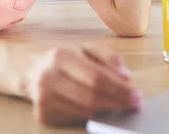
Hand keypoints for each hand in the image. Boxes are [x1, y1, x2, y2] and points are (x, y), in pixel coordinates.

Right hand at [26, 45, 141, 125]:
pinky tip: (100, 108)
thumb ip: (109, 58)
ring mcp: (44, 99)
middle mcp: (49, 77)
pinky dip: (92, 115)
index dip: (119, 88)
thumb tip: (126, 77)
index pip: (96, 77)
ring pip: (85, 111)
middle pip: (91, 97)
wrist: (32, 71)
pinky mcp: (43, 115)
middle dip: (118, 102)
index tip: (136, 94)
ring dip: (108, 110)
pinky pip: (76, 119)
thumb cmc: (64, 59)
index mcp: (61, 56)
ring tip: (119, 104)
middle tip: (134, 103)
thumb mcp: (86, 49)